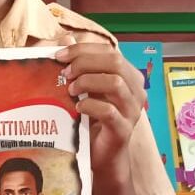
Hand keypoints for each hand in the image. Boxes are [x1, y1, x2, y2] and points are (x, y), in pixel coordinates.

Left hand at [56, 39, 146, 178]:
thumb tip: (65, 39)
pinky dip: (90, 105)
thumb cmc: (93, 119)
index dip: (83, 49)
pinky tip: (78, 108)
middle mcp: (135, 90)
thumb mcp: (85, 88)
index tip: (59, 55)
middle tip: (65, 72)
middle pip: (115, 62)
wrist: (101, 155)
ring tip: (70, 89)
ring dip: (88, 82)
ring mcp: (132, 110)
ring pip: (115, 83)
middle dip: (85, 62)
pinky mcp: (123, 129)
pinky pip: (109, 111)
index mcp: (128, 76)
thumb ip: (78, 64)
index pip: (110, 51)